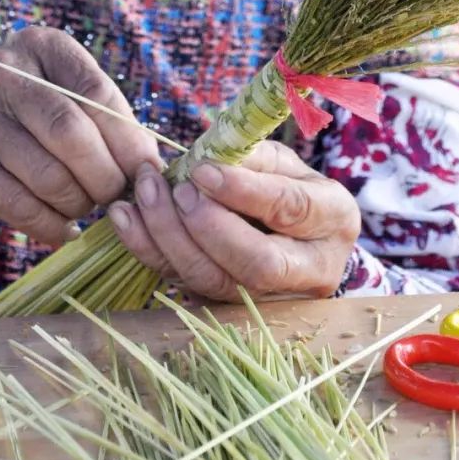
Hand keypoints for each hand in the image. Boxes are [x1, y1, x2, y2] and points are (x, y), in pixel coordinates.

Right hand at [0, 26, 160, 242]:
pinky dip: (51, 224)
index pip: (95, 91)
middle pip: (70, 132)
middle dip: (104, 174)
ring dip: (78, 202)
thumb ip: (108, 121)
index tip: (147, 168)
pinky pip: (19, 204)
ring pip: (47, 174)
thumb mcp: (68, 99)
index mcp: (41, 46)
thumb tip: (149, 164)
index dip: (127, 137)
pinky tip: (65, 229)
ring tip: (86, 206)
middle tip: (116, 195)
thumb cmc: (33, 120)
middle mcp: (2, 71)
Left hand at [106, 140, 360, 301]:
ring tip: (144, 194)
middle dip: (209, 227)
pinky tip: (125, 217)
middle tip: (178, 190)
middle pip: (257, 264)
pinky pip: (184, 285)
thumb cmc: (289, 185)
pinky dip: (149, 251)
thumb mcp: (283, 161)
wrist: (296, 234)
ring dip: (171, 238)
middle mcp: (310, 270)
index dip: (244, 191)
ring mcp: (269, 297)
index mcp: (333, 220)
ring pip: (216, 282)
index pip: (291, 209)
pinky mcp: (227, 304)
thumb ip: (251, 156)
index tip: (202, 170)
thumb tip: (207, 155)